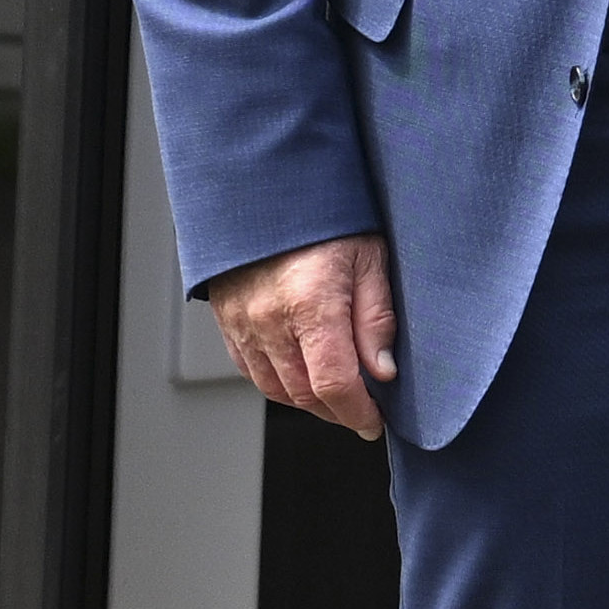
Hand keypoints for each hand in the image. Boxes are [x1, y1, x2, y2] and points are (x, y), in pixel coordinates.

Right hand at [209, 232, 400, 433]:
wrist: (268, 185)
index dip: (357, 413)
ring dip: (308, 402)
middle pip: (304, 394)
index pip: (333, 384)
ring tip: (335, 396)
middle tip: (362, 410)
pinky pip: (250, 369)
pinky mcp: (226, 319)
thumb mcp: (369, 256)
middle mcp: (270, 318)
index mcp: (311, 303)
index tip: (374, 423)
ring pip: (275, 388)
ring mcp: (242, 321)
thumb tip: (382, 372)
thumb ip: (376, 318)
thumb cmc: (325, 215)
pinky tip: (301, 376)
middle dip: (337, 411)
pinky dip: (278, 383)